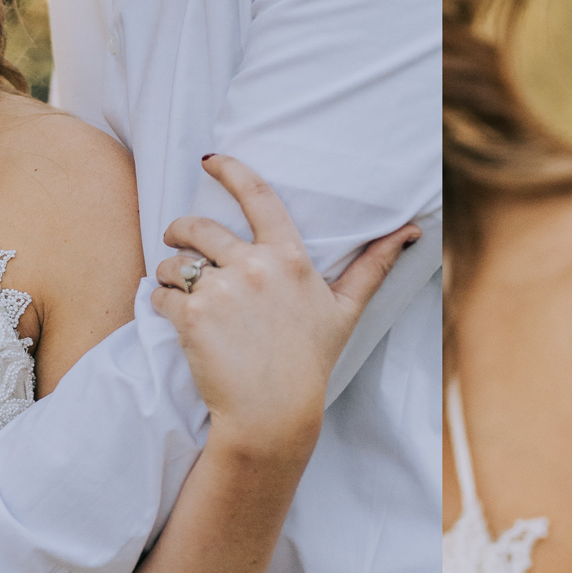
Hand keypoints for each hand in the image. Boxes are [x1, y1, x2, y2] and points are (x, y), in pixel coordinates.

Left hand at [151, 153, 418, 462]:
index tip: (210, 160)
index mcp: (289, 257)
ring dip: (169, 270)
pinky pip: (162, 294)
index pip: (257, 196)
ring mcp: (222, 290)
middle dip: (180, 230)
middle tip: (175, 237)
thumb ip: (373, 265)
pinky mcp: (192, 317)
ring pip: (175, 262)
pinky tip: (171, 313)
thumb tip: (410, 231)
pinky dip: (161, 301)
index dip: (230, 170)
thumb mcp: (345, 309)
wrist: (273, 412)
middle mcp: (254, 265)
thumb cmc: (310, 360)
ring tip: (175, 285)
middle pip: (199, 227)